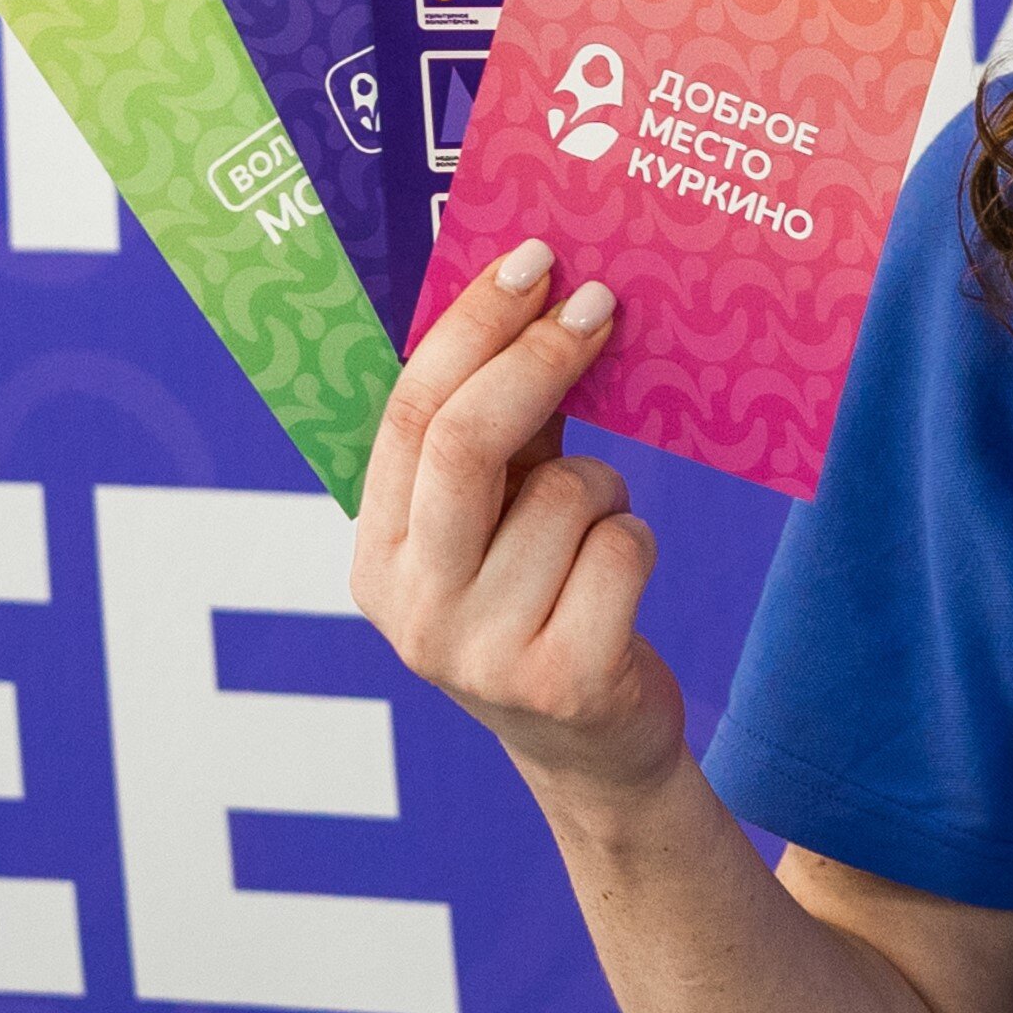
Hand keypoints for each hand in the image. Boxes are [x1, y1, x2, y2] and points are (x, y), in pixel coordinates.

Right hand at [351, 239, 685, 811]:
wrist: (593, 749)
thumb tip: (540, 294)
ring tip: (598, 527)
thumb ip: (498, 432)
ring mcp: (481, 653)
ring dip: (607, 488)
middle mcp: (412, 609)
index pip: (409, 417)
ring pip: (568, 495)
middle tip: (600, 302)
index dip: (472, 329)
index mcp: (376, 557)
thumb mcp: (497, 521)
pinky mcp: (562, 680)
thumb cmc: (544, 599)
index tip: (532, 263)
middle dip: (540, 358)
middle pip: (466, 444)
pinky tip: (618, 580)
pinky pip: (622, 547)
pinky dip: (636, 541)